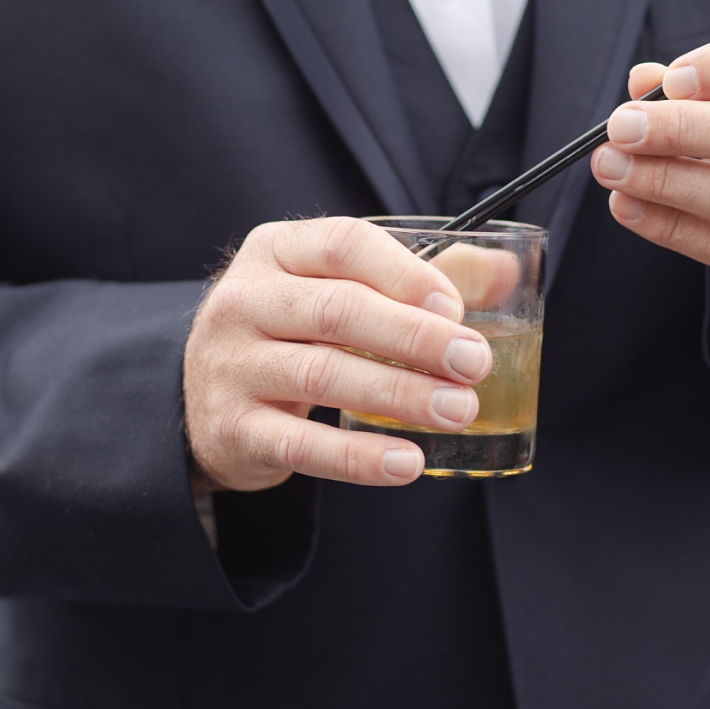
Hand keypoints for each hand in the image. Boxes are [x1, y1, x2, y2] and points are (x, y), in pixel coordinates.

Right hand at [183, 217, 495, 491]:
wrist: (202, 395)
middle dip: (416, 338)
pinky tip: (407, 463)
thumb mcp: (342, 288)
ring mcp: (231, 365)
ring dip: (400, 394)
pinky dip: (358, 456)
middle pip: (337, 310)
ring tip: (459, 410)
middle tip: (476, 364)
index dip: (407, 274)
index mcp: (278, 250)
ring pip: (321, 375)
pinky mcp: (231, 428)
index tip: (458, 308)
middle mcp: (244, 300)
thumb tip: (507, 271)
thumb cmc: (296, 331)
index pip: (343, 244)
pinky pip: (300, 444)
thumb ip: (422, 275)